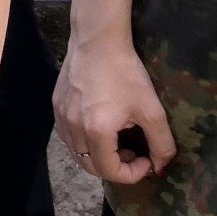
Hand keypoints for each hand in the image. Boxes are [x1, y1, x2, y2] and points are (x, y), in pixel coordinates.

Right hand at [54, 33, 176, 182]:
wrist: (97, 41)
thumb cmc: (125, 74)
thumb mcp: (152, 110)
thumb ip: (161, 144)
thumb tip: (160, 168)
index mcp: (96, 131)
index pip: (109, 171)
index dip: (132, 174)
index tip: (147, 159)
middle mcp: (73, 127)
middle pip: (90, 166)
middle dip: (115, 167)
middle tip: (134, 152)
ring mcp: (60, 116)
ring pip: (76, 152)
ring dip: (98, 156)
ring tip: (118, 140)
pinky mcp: (55, 105)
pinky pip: (67, 136)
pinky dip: (84, 142)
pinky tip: (98, 127)